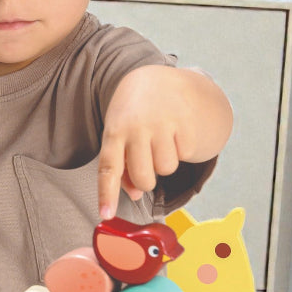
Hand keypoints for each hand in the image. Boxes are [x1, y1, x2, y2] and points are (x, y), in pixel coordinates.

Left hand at [98, 66, 218, 218]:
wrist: (158, 76)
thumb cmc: (133, 114)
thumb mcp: (120, 132)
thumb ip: (123, 165)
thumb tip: (136, 194)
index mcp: (115, 130)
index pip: (108, 168)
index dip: (106, 194)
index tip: (105, 215)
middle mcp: (137, 126)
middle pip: (144, 178)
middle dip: (146, 181)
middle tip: (146, 164)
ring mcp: (163, 123)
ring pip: (166, 169)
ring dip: (165, 163)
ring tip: (160, 140)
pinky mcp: (186, 121)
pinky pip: (186, 154)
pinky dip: (181, 149)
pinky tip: (174, 131)